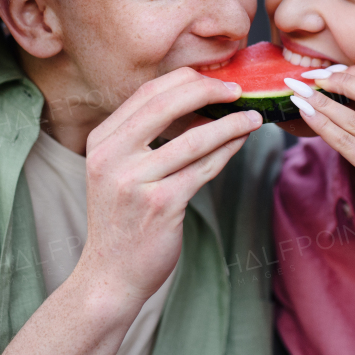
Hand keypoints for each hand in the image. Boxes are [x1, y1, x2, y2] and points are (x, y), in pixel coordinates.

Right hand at [78, 68, 261, 302]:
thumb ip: (142, 138)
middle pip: (166, 104)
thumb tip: (193, 101)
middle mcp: (112, 157)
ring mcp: (135, 181)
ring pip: (193, 137)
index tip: (214, 80)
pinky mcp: (161, 204)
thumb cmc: (123, 221)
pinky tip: (242, 142)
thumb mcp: (117, 171)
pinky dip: (228, 150)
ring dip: (230, 123)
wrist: (110, 275)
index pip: (146, 94)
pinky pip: (204, 167)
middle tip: (237, 90)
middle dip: (208, 91)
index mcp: (101, 142)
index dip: (185, 80)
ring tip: (253, 116)